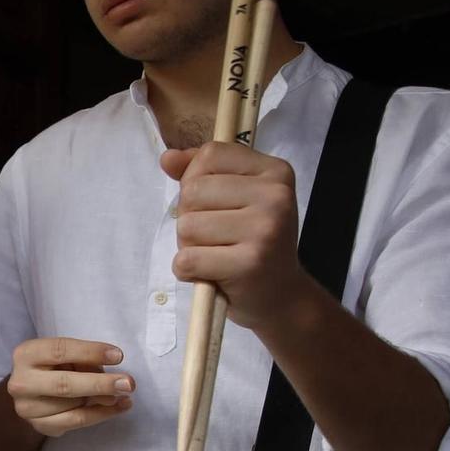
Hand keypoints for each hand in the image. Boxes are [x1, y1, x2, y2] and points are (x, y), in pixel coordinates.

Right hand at [5, 337, 133, 436]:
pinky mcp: (39, 426)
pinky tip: (118, 408)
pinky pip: (76, 422)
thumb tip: (113, 388)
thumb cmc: (55, 366)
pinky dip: (101, 415)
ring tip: (122, 395)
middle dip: (100, 384)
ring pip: (73, 406)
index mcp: (26, 354)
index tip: (118, 356)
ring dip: (103, 400)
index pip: (59, 351)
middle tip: (128, 383)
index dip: (90, 352)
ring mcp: (27, 408)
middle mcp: (21, 383)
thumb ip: (86, 363)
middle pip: (64, 384)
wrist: (32, 391)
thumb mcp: (66, 355)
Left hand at [162, 141, 319, 330]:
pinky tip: (212, 273)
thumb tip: (168, 158)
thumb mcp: (235, 199)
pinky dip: (188, 271)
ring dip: (189, 246)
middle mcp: (275, 195)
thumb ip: (200, 173)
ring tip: (218, 255)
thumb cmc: (252, 243)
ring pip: (187, 226)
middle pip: (193, 191)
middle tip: (217, 237)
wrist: (281, 295)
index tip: (216, 204)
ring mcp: (265, 229)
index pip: (210, 155)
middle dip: (190, 217)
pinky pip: (187, 260)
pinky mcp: (249, 263)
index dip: (195, 180)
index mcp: (275, 172)